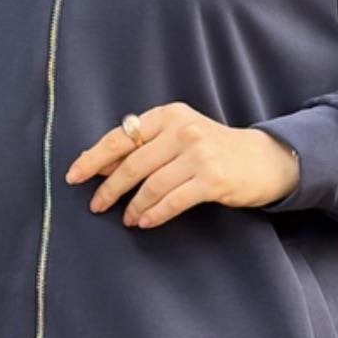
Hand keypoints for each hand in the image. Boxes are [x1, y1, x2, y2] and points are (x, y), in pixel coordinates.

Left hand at [64, 104, 299, 228]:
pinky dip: (154, 214)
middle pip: (133, 163)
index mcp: (169, 115)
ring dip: (133, 206)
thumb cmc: (213, 150)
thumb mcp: (179, 137)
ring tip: (126, 219)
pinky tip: (145, 222)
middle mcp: (183, 130)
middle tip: (96, 206)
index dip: (94, 158)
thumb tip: (98, 165)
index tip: (74, 177)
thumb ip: (144, 146)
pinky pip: (172, 201)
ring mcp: (199, 153)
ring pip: (151, 185)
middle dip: (109, 188)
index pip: (121, 137)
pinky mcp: (212, 178)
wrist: (263, 160)